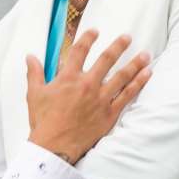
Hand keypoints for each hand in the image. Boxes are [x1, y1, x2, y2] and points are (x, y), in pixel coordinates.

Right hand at [25, 30, 150, 164]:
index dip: (88, 38)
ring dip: (135, 63)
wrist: (54, 146)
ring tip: (146, 55)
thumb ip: (34, 73)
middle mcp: (87, 84)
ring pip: (122, 76)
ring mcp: (101, 99)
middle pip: (106, 59)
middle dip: (118, 46)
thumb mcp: (35, 94)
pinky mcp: (109, 114)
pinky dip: (138, 84)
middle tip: (127, 37)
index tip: (95, 31)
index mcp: (68, 78)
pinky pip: (127, 96)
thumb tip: (30, 57)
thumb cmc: (43, 121)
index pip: (79, 51)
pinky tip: (147, 74)